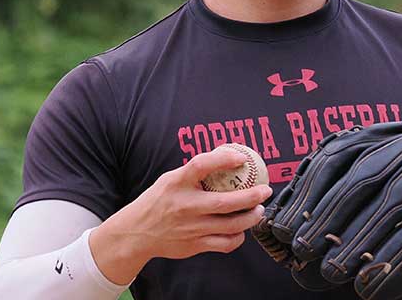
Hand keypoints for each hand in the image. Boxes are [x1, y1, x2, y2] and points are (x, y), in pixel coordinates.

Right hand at [91, 149, 272, 283]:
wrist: (136, 233)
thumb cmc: (158, 201)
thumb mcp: (171, 179)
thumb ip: (195, 171)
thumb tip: (228, 156)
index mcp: (177, 183)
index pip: (201, 165)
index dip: (223, 159)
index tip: (241, 158)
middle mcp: (184, 205)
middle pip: (225, 202)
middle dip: (251, 196)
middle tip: (265, 190)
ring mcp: (190, 227)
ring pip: (230, 225)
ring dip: (250, 217)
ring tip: (259, 210)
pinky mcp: (194, 245)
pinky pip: (224, 243)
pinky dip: (238, 237)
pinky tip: (242, 230)